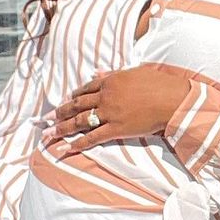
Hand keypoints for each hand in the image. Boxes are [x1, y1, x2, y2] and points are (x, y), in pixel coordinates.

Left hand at [53, 65, 191, 150]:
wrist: (173, 99)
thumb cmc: (160, 83)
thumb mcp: (136, 72)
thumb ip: (114, 73)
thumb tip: (98, 70)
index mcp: (111, 80)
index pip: (86, 89)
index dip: (73, 96)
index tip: (65, 101)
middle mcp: (106, 96)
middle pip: (77, 105)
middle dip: (60, 112)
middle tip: (46, 119)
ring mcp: (110, 113)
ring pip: (80, 121)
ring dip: (62, 128)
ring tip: (49, 133)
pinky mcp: (117, 129)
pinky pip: (93, 137)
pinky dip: (79, 143)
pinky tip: (67, 148)